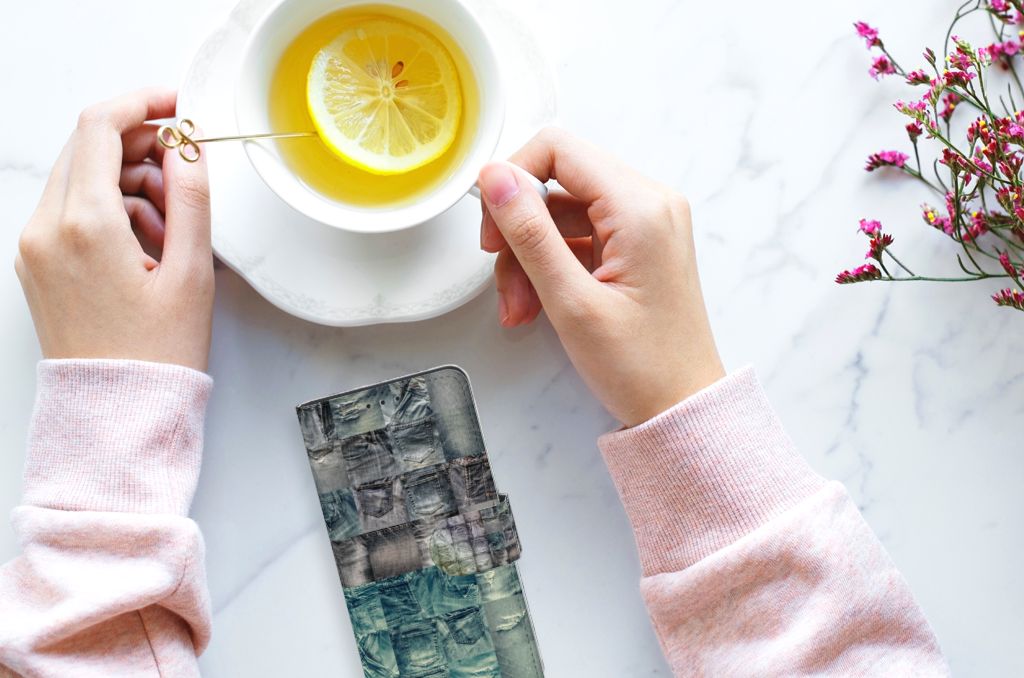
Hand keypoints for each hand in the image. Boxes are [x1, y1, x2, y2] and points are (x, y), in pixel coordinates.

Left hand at [15, 88, 213, 371]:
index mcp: (85, 225)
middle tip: (185, 173)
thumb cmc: (156, 354)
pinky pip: (72, 210)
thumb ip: (192, 198)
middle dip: (141, 147)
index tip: (176, 105)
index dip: (143, 103)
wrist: (117, 411)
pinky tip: (147, 244)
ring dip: (129, 182)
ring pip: (82, 178)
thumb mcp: (192, 272)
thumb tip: (188, 147)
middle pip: (88, 148)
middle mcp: (47, 229)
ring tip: (173, 228)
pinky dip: (111, 209)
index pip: (101, 127)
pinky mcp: (37, 263)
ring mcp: (35, 246)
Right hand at [478, 128, 723, 426]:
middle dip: (519, 230)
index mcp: (640, 207)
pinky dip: (550, 267)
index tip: (492, 227)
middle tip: (502, 278)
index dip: (513, 179)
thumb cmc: (641, 366)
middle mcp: (649, 203)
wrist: (682, 408)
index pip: (558, 149)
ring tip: (520, 309)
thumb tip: (494, 177)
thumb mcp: (571, 301)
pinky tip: (537, 306)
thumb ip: (529, 233)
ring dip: (529, 257)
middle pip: (557, 182)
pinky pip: (578, 237)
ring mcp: (645, 224)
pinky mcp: (637, 246)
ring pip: (561, 214)